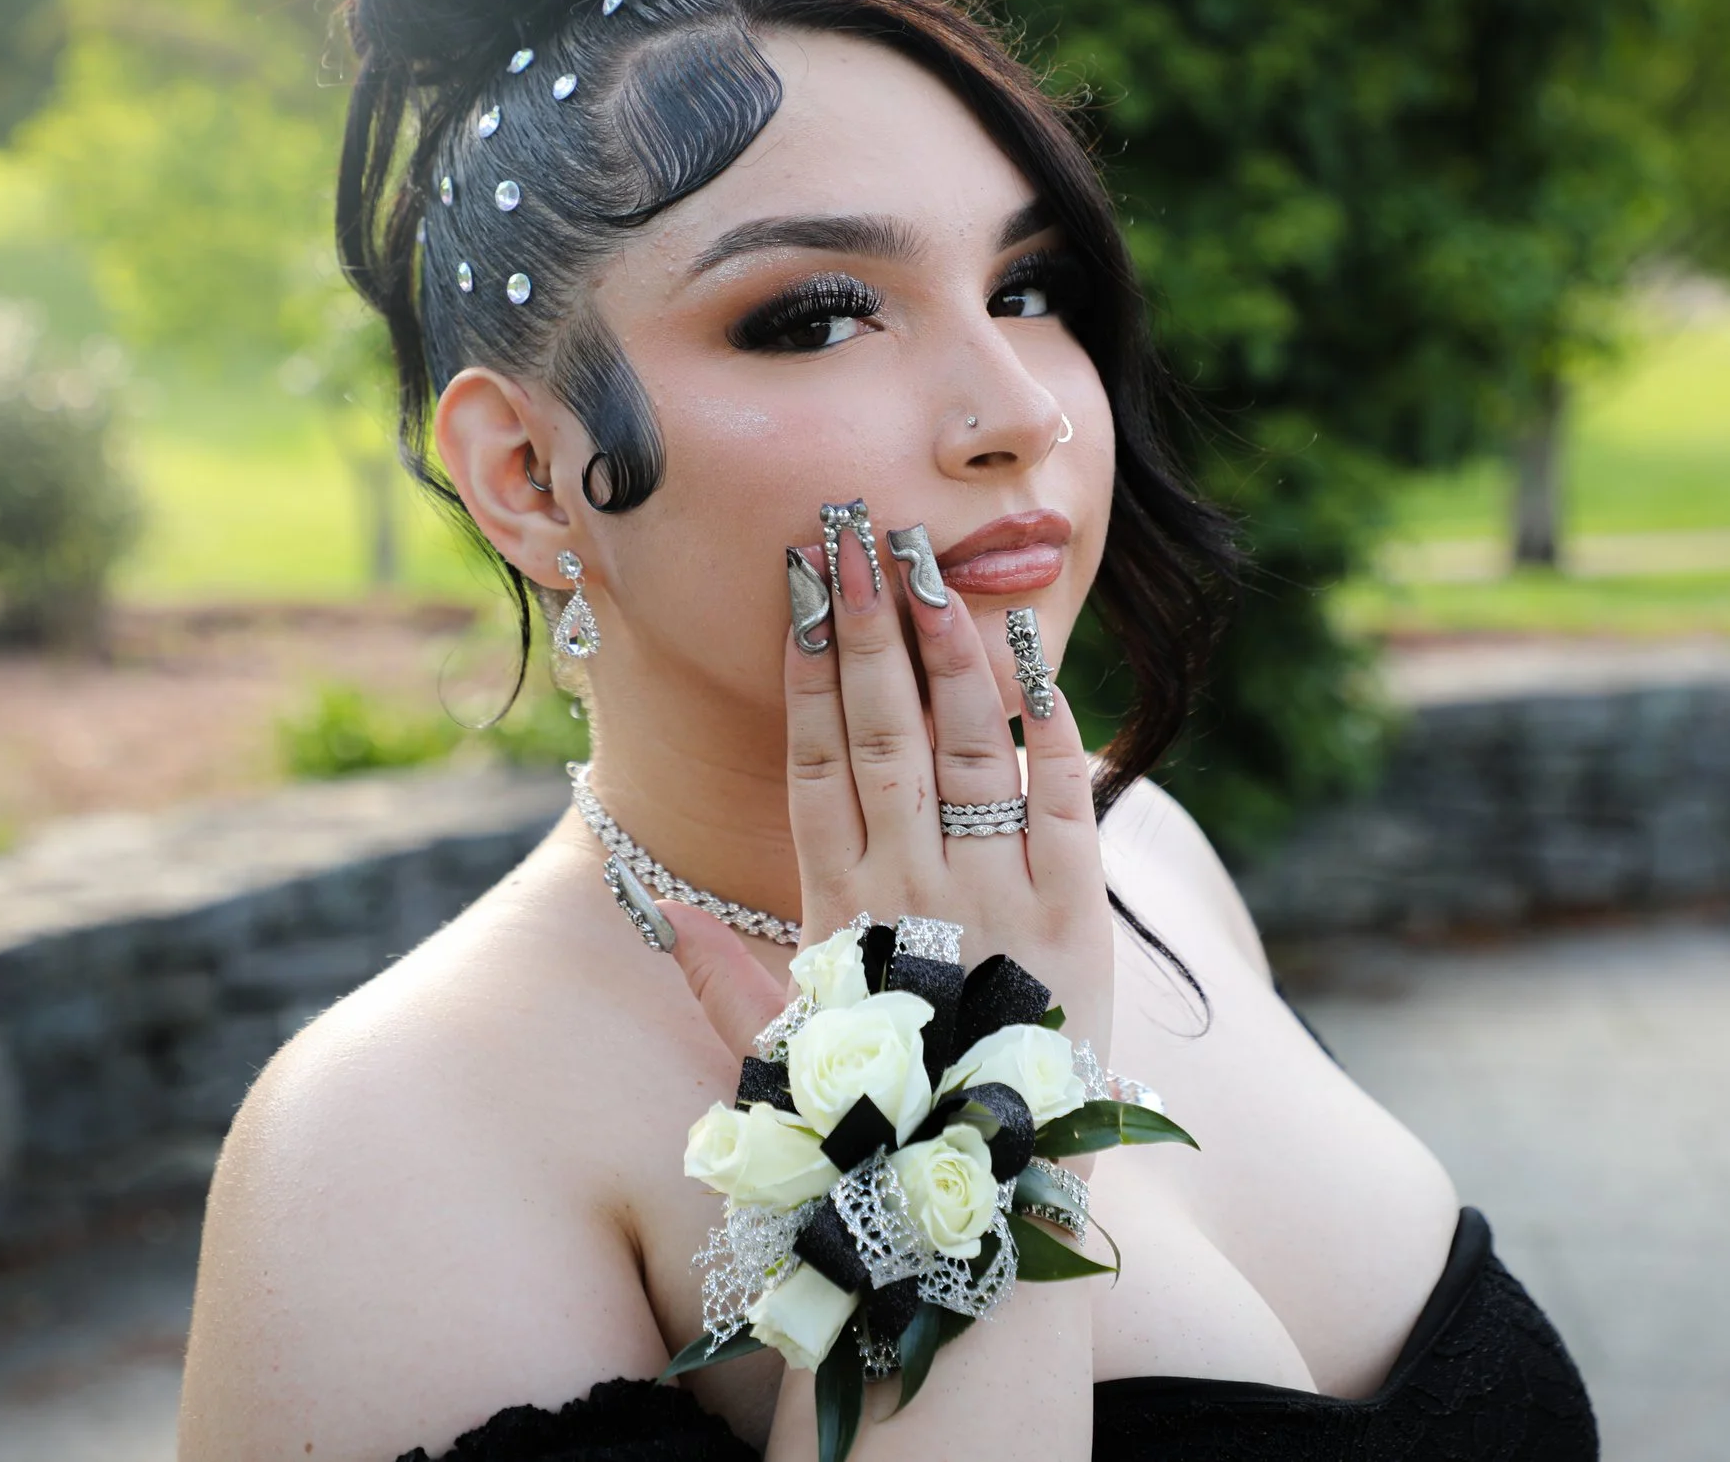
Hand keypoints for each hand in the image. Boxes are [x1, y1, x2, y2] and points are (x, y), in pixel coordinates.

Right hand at [662, 501, 1113, 1068]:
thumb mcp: (788, 1057)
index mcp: (842, 917)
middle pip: (883, 735)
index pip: (816, 768)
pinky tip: (1034, 657)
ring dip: (946, 652)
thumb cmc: (890, 1118)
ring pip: (965, 748)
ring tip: (926, 567)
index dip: (806, 676)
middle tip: (850, 537)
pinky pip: (1066, 799)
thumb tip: (650, 900)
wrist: (1007, 1193)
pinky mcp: (1078, 914)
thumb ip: (720, 977)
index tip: (798, 595)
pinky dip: (1051, 726)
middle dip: (866, 630)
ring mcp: (999, 897)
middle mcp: (916, 892)